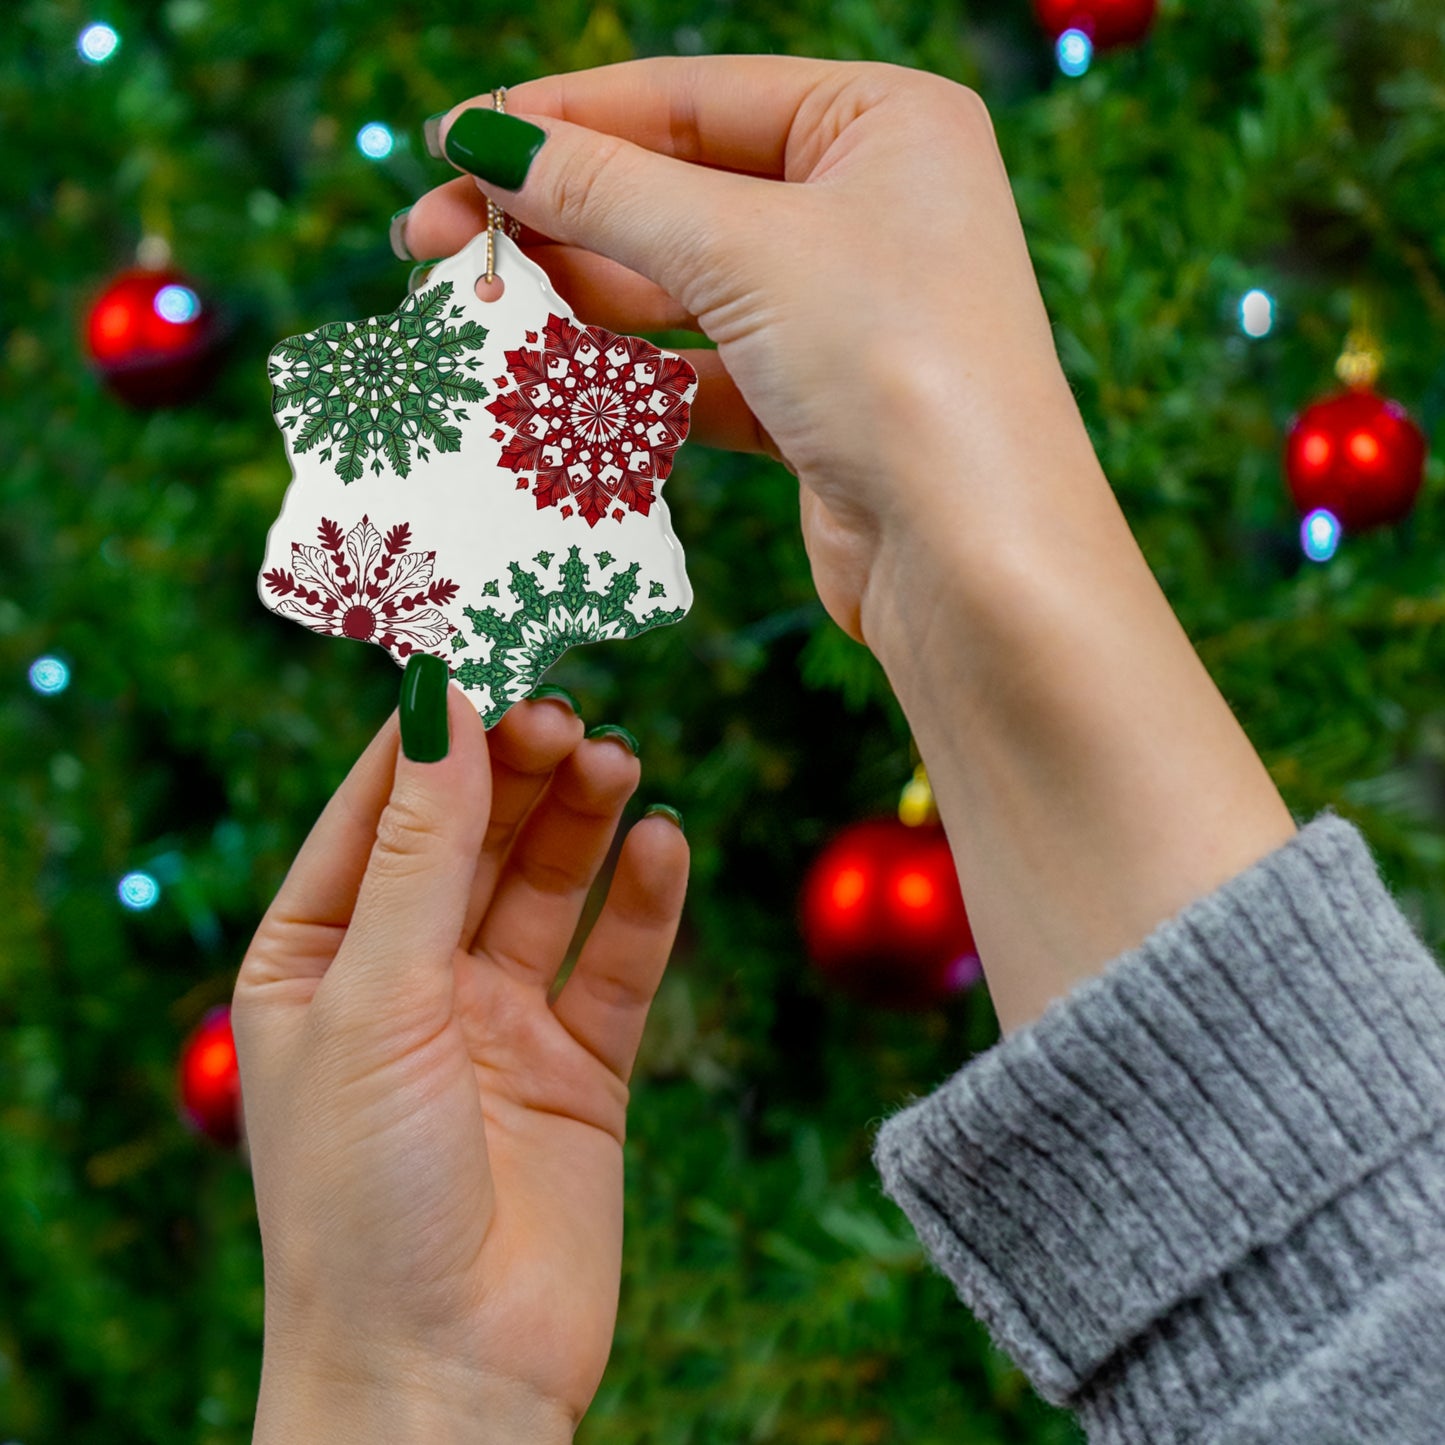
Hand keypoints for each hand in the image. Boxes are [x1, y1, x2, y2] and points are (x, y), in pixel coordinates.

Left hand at [232, 689, 687, 1439]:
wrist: (446, 1379)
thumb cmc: (364, 1197)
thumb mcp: (377, 999)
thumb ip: (420, 850)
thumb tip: (442, 702)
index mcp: (319, 958)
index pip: (378, 809)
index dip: (433, 730)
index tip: (488, 647)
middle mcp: (408, 978)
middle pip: (473, 836)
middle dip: (518, 769)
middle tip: (569, 708)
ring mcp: (497, 1021)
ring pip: (549, 885)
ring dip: (583, 819)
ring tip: (618, 759)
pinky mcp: (580, 1067)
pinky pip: (617, 962)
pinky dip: (644, 902)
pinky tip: (664, 844)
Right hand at [402, 56, 1093, 644]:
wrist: (974, 560)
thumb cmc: (893, 365)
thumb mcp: (742, 249)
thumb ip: (607, 190)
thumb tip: (485, 141)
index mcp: (882, 122)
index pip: (690, 98)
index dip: (562, 118)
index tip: (451, 142)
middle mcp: (870, 206)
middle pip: (676, 191)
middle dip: (554, 216)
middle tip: (430, 243)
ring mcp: (845, 311)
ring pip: (681, 287)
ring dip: (578, 299)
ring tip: (471, 313)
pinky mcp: (818, 405)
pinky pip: (701, 371)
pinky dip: (630, 379)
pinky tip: (550, 383)